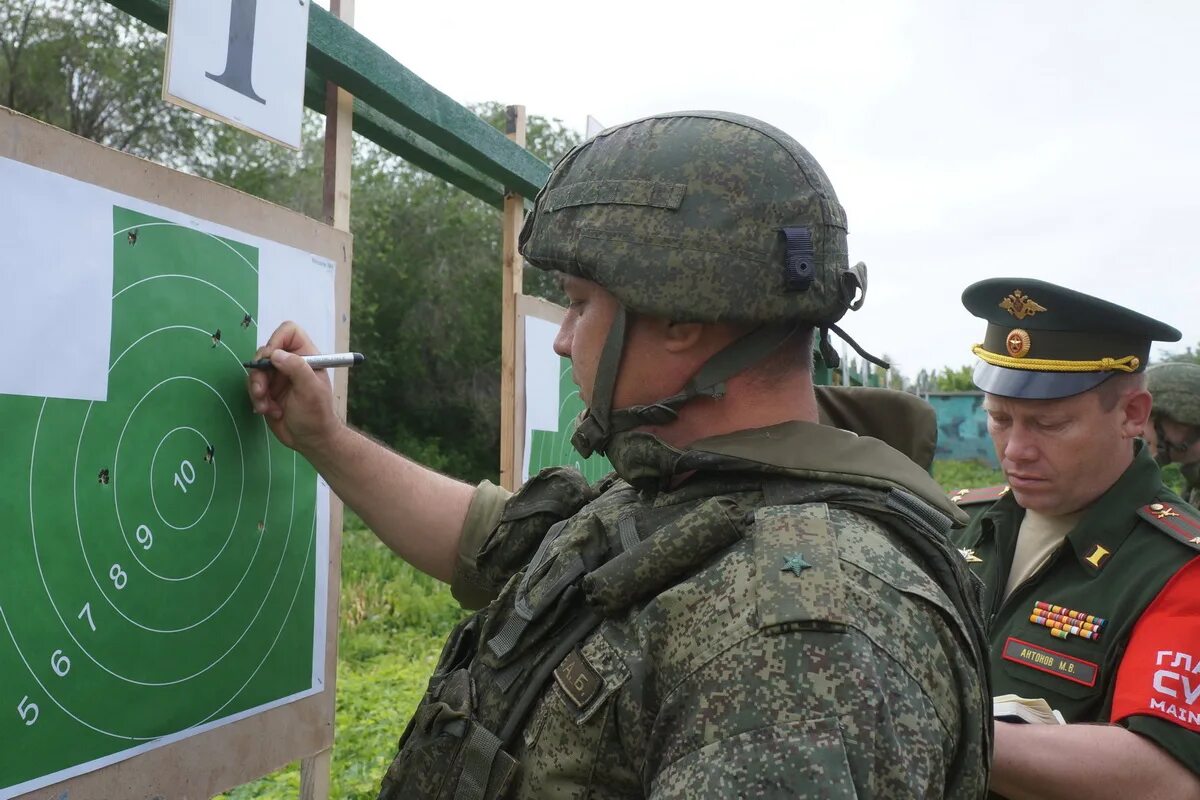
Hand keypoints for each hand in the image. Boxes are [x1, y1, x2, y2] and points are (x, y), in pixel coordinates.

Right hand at [246, 321, 339, 452]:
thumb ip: (296, 368)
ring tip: (266, 406)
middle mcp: (291, 363)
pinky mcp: (268, 391)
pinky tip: (269, 411)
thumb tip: (275, 354)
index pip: (289, 332)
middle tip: (262, 390)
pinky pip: (253, 387)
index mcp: (306, 357)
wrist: (310, 441)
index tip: (272, 359)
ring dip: (257, 388)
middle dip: (260, 371)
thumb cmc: (316, 415)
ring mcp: (278, 377)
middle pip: (265, 352)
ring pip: (256, 371)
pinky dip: (257, 399)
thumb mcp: (310, 390)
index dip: (277, 340)